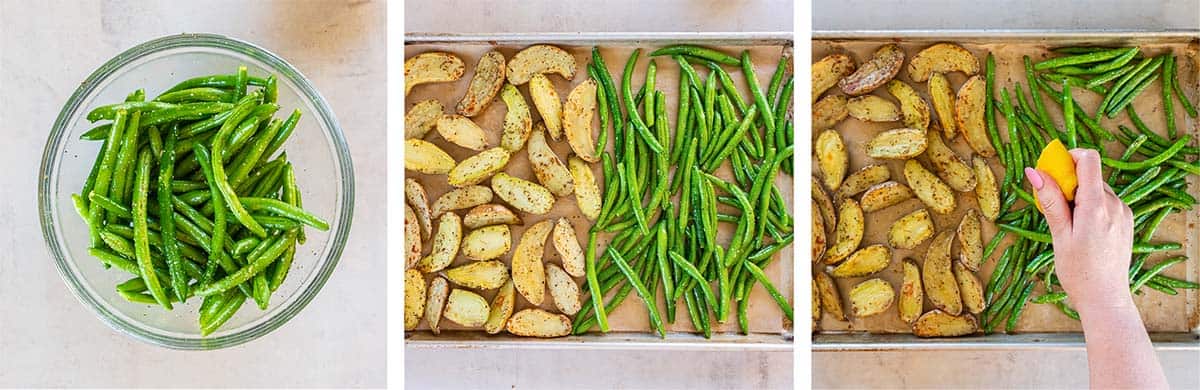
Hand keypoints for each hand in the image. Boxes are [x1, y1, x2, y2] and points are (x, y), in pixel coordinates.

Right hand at [1025, 149, 1133, 311]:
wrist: (1105, 297)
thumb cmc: (1078, 271)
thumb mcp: (1060, 235)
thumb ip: (1051, 201)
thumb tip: (1035, 172)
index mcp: (1097, 207)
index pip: (1089, 160)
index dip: (1069, 157)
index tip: (1052, 170)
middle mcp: (1116, 205)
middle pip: (1091, 174)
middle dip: (1069, 181)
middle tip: (1053, 205)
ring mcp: (1124, 212)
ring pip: (1097, 188)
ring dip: (1079, 195)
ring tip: (1068, 224)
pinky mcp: (1126, 220)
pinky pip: (1105, 202)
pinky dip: (1090, 206)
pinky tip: (1081, 229)